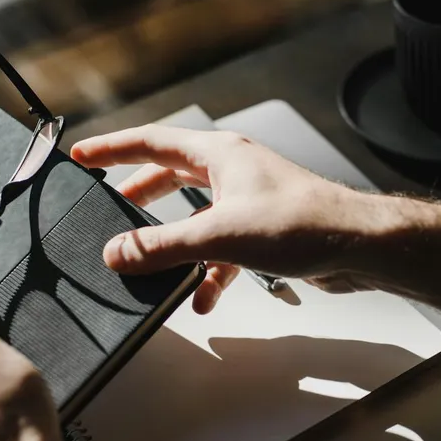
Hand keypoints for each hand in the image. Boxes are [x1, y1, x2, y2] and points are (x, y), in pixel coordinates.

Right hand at [71, 125, 440, 311]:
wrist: (358, 245)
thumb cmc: (301, 223)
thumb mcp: (218, 236)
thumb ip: (162, 246)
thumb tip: (117, 252)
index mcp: (219, 155)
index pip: (152, 142)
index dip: (114, 149)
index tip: (83, 155)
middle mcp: (234, 171)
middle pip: (173, 176)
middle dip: (140, 193)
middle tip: (109, 204)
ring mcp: (250, 201)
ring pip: (198, 216)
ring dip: (174, 241)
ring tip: (147, 260)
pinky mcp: (265, 232)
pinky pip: (223, 249)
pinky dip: (208, 272)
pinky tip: (202, 299)